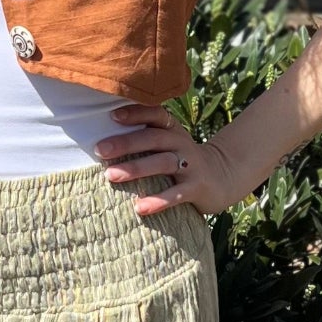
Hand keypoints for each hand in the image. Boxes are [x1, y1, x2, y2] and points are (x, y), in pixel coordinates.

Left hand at [96, 104, 239, 217]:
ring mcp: (190, 165)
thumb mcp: (168, 144)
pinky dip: (158, 201)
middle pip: (153, 138)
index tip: (112, 116)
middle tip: (100, 150)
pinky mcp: (196, 187)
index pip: (154, 115)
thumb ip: (145, 138)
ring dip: (136, 169)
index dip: (135, 113)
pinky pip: (176, 194)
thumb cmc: (182, 160)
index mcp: (172, 130)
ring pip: (162, 163)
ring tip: (111, 176)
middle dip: (126, 143)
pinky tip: (140, 208)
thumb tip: (104, 141)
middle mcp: (181, 143)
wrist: (221, 177)